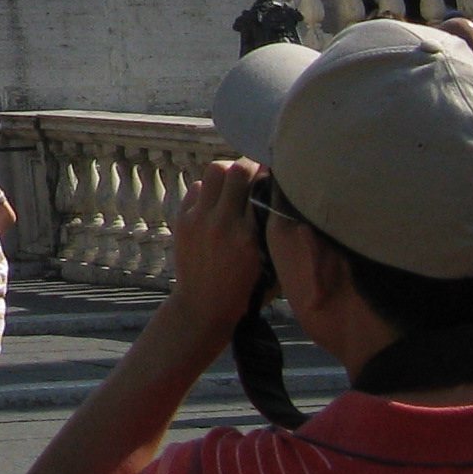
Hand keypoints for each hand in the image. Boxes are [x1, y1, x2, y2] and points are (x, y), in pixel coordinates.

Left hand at [165, 159, 270, 325]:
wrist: (203, 306)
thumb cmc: (245, 292)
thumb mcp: (271, 269)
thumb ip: (279, 237)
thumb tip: (290, 206)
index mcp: (248, 236)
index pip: (261, 187)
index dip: (270, 176)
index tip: (277, 175)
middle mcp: (222, 223)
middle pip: (236, 170)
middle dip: (249, 167)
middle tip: (256, 173)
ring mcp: (198, 219)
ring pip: (214, 172)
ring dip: (228, 172)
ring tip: (237, 183)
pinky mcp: (182, 220)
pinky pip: (198, 188)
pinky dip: (210, 189)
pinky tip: (219, 201)